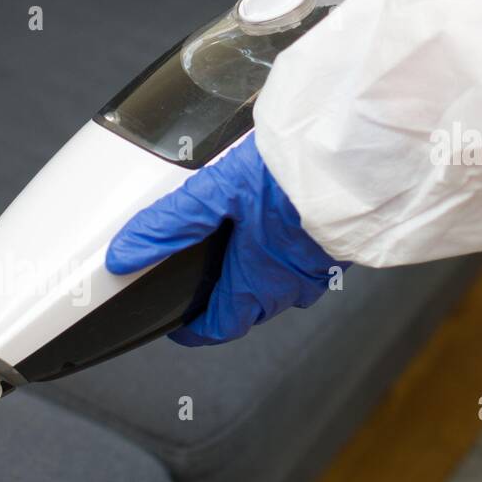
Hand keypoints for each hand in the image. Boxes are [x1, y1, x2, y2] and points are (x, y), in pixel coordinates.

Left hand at [105, 133, 341, 346]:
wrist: (357, 150)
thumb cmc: (292, 174)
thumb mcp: (214, 191)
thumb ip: (168, 224)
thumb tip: (124, 254)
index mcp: (257, 282)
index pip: (220, 326)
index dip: (195, 330)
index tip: (180, 327)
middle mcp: (291, 284)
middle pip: (250, 308)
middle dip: (225, 302)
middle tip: (204, 287)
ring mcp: (320, 265)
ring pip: (282, 285)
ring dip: (258, 277)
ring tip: (240, 251)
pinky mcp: (341, 241)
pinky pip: (307, 261)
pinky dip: (286, 252)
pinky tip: (280, 224)